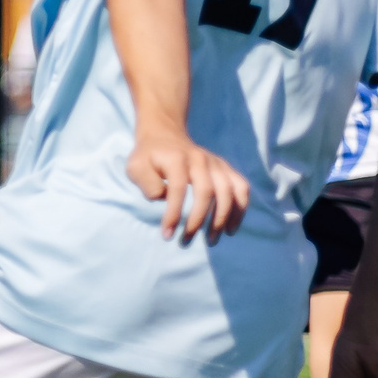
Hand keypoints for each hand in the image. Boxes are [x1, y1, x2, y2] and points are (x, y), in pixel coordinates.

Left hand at [127, 126, 249, 242]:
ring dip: (222, 219)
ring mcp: (216, 163)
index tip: (167, 234)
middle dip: (198, 221)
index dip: (174, 214)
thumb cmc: (148, 157)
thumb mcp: (135, 167)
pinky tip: (229, 228)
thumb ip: (146, 183)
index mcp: (176, 158)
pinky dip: (240, 209)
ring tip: (211, 240)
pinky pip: (241, 188)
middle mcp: (200, 158)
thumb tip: (163, 198)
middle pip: (206, 191)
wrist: (165, 135)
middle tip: (186, 241)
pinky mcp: (225, 168)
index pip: (178, 188)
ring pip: (228, 191)